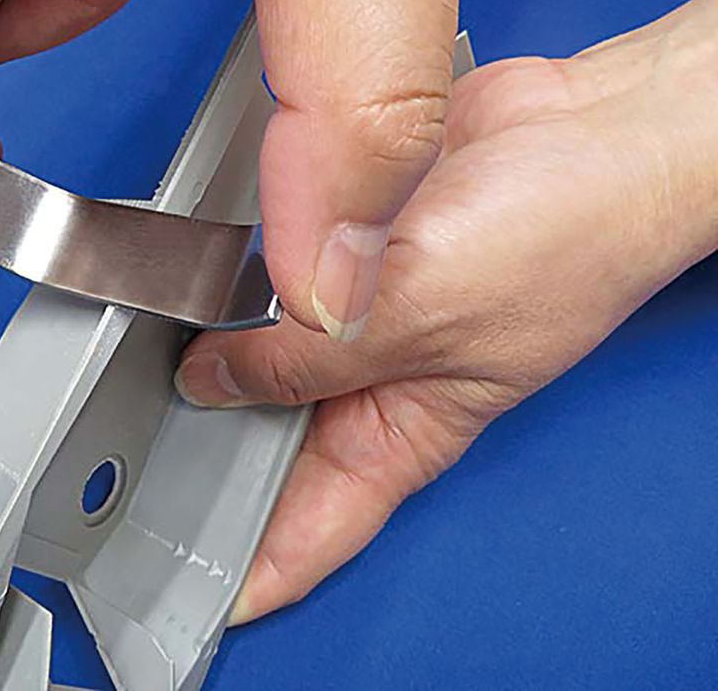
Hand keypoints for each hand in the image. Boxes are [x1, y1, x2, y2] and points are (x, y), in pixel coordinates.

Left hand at [174, 0, 717, 623]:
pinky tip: (185, 276)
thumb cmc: (565, 240)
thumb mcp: (416, 321)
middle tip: (126, 447)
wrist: (591, 131)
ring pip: (253, 351)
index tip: (186, 587)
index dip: (251, 566)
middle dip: (203, 443)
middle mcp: (371, 379)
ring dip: (208, 346)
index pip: (313, 528)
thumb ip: (304, 355)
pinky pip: (261, 274)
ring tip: (141, 354)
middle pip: (264, 439)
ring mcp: (352, 311)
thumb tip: (211, 378)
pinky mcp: (335, 247)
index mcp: (401, 433)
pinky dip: (226, 275)